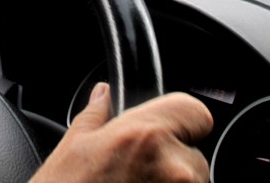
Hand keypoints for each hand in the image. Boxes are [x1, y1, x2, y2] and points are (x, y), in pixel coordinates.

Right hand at [30, 82, 212, 182]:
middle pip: (193, 153)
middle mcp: (174, 168)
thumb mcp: (73, 149)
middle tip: (136, 174)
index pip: (196, 113)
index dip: (181, 120)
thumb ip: (97, 115)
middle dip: (171, 161)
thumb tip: (103, 95)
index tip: (166, 131)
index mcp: (147, 136)